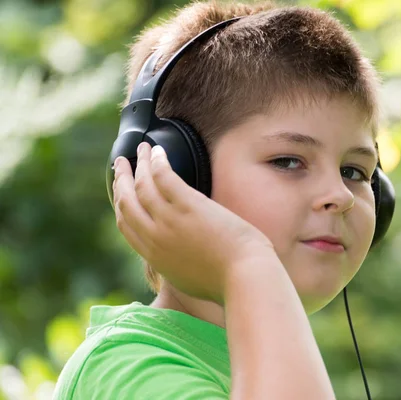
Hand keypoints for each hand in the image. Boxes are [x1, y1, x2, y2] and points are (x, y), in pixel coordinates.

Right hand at [112, 142, 275, 303]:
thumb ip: (178, 262)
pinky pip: (164, 177)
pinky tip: (158, 151)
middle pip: (127, 203)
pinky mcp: (189, 207)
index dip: (121, 204)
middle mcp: (155, 237)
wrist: (244, 279)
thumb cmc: (227, 281)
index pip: (127, 226)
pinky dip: (158, 161)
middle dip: (122, 180)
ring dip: (139, 163)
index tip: (121, 190)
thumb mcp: (190, 278)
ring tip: (141, 147)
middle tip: (121, 164)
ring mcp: (170, 221)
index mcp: (155, 257)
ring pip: (143, 185)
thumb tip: (182, 251)